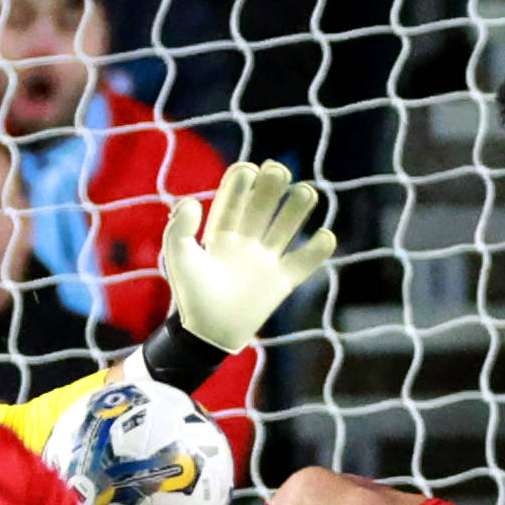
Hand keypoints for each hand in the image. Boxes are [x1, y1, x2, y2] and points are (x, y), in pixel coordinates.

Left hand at [161, 160, 334, 357]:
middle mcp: (247, 242)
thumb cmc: (191, 296)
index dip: (242, 182)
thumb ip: (179, 229)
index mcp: (222, 233)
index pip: (234, 200)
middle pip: (264, 206)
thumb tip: (191, 202)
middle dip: (272, 186)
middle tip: (279, 171)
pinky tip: (325, 235)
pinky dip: (319, 250)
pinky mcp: (282, 282)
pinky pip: (305, 262)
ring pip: (287, 227)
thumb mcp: (179, 258)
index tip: (248, 170)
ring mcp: (266, 260)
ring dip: (298, 208)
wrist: (207, 334)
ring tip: (307, 192)